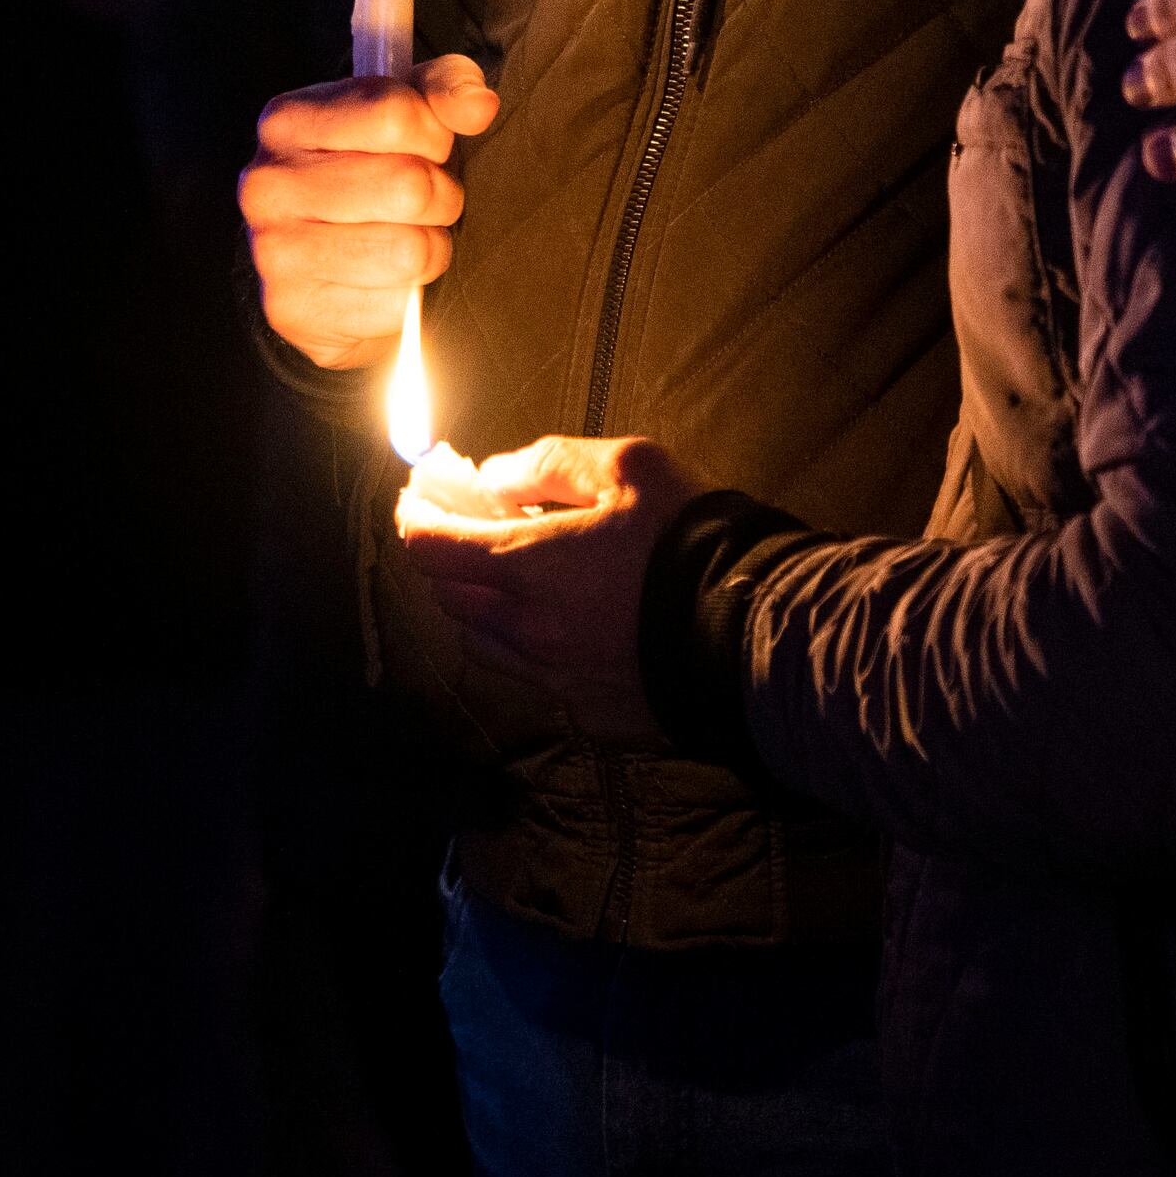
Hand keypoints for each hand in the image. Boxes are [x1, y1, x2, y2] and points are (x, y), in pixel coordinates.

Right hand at [240, 55, 501, 370]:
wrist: (335, 271)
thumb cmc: (384, 177)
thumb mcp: (414, 117)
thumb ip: (447, 90)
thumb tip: (478, 105)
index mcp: (287, 120)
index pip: (395, 114)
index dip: (435, 135)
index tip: (428, 148)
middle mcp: (266, 183)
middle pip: (407, 186)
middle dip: (440, 198)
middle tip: (425, 205)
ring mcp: (273, 251)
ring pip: (408, 251)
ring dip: (429, 251)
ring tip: (408, 242)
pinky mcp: (292, 311)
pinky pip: (395, 308)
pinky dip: (408, 302)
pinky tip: (384, 285)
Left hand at [394, 432, 701, 740]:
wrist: (761, 632)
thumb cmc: (692, 540)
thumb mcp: (628, 467)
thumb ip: (547, 464)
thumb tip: (494, 478)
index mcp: (526, 567)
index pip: (430, 547)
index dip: (415, 515)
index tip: (419, 495)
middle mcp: (527, 631)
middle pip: (447, 596)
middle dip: (443, 557)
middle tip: (462, 527)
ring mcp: (555, 678)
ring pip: (482, 642)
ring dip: (478, 605)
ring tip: (505, 576)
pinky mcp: (587, 712)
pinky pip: (532, 676)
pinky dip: (525, 643)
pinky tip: (558, 622)